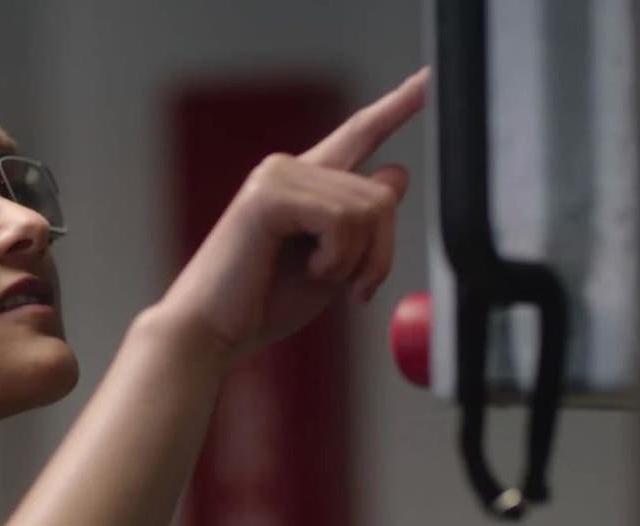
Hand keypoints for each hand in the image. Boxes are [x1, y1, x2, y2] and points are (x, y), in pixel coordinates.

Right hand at [159, 66, 429, 363]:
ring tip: (321, 279)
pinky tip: (308, 271)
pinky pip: (341, 220)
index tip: (428, 79)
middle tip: (358, 290)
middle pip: (382, 192)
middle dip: (382, 251)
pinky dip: (337, 258)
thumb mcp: (332, 262)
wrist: (211, 332)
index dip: (397, 105)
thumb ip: (361, 223)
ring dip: (358, 260)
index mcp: (303, 183)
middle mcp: (289, 168)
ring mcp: (277, 176)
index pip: (359, 134)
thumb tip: (396, 172)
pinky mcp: (269, 196)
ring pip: (368, 207)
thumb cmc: (261, 304)